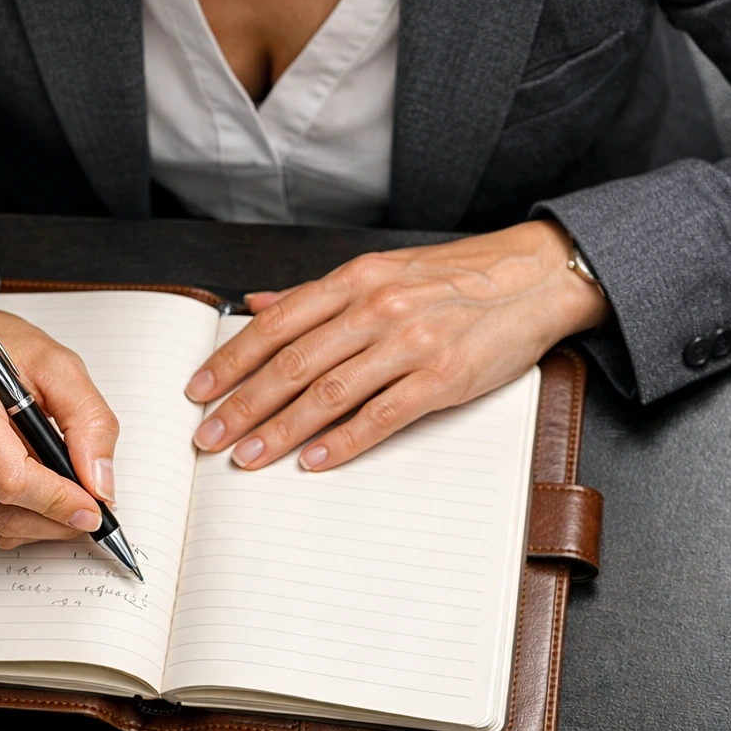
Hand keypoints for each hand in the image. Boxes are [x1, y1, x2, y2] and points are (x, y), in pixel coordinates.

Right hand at [0, 263, 118, 547]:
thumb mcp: (57, 364)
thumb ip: (89, 420)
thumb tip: (99, 484)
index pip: (10, 477)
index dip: (57, 501)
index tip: (93, 508)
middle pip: (1, 512)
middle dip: (55, 519)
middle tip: (89, 510)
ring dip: (37, 524)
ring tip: (64, 496)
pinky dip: (11, 517)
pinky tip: (26, 486)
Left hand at [185, 221, 607, 471]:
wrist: (532, 277)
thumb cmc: (455, 278)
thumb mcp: (380, 270)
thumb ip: (317, 295)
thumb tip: (258, 306)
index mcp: (355, 279)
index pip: (276, 324)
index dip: (230, 360)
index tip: (198, 390)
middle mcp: (376, 307)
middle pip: (292, 362)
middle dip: (241, 404)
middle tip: (207, 436)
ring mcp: (410, 343)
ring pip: (328, 391)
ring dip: (280, 429)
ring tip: (246, 456)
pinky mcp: (443, 377)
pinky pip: (382, 415)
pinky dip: (342, 441)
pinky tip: (313, 460)